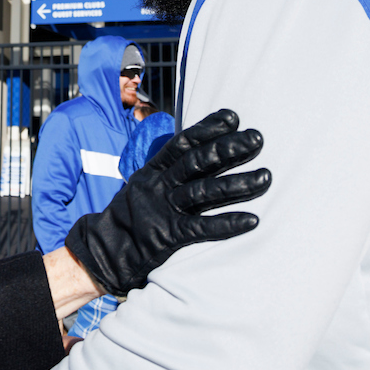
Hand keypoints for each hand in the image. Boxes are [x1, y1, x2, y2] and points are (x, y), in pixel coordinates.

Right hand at [65, 109, 270, 297]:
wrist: (102, 252)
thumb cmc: (128, 219)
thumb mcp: (143, 187)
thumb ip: (166, 172)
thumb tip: (196, 156)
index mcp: (152, 171)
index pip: (182, 143)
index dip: (208, 128)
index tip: (233, 117)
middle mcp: (158, 186)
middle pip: (197, 161)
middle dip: (229, 148)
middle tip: (257, 139)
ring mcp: (162, 209)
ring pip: (204, 191)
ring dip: (237, 183)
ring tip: (266, 177)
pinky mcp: (167, 236)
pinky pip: (201, 228)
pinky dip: (227, 223)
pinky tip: (251, 220)